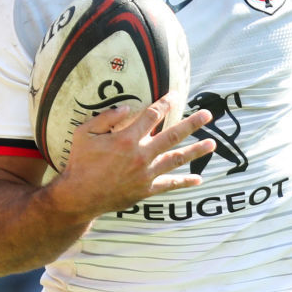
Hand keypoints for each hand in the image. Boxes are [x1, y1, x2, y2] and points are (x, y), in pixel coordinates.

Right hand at [53, 93, 215, 218]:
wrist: (79, 196)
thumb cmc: (80, 163)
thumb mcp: (84, 133)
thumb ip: (106, 117)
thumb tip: (128, 108)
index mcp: (126, 139)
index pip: (152, 115)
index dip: (166, 103)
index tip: (176, 95)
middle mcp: (141, 155)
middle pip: (173, 135)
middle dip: (192, 123)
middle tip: (208, 115)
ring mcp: (146, 174)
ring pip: (176, 159)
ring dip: (196, 151)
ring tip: (212, 144)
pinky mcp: (146, 190)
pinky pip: (169, 185)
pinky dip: (185, 182)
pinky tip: (199, 179)